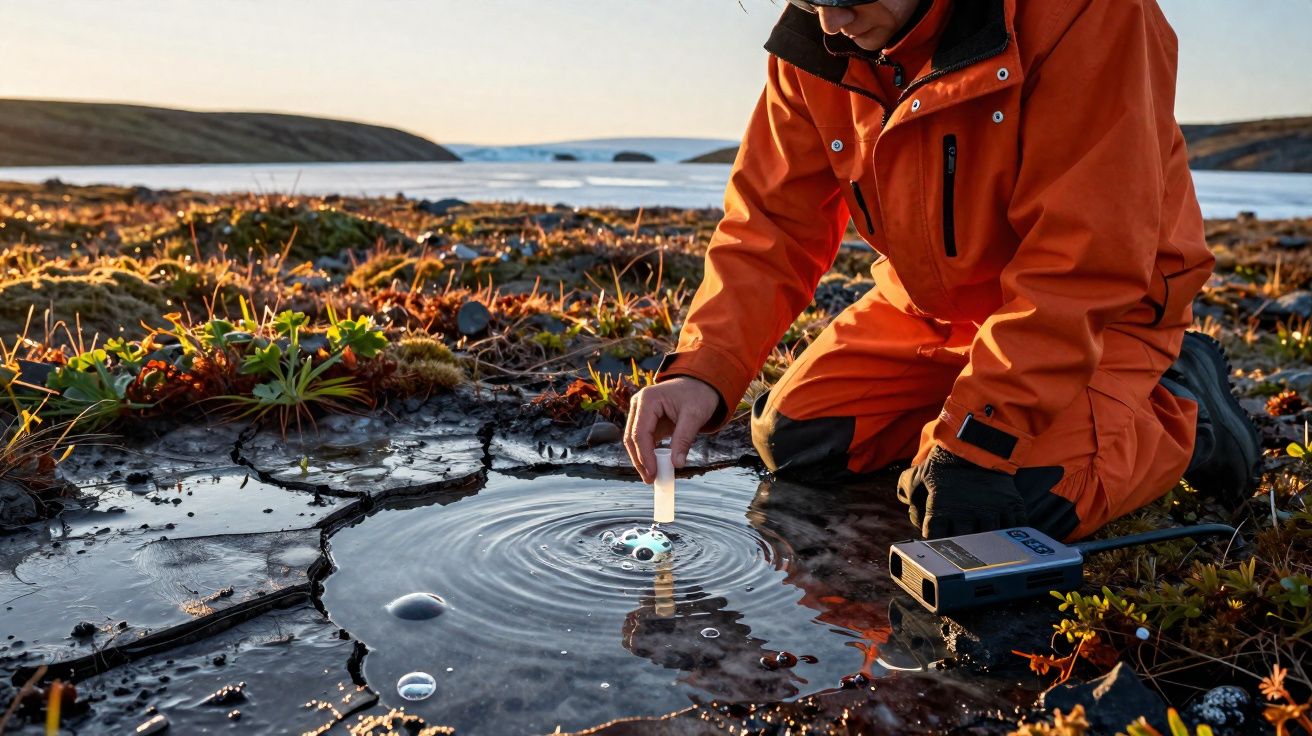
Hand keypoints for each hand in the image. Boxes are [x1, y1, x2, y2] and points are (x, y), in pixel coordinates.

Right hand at [624, 377, 720, 483]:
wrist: (699, 384)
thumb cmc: (698, 395)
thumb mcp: (694, 417)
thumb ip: (684, 439)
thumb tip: (677, 465)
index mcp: (648, 399)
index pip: (639, 433)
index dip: (644, 456)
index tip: (653, 473)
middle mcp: (638, 405)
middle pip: (631, 438)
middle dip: (640, 461)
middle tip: (651, 480)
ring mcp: (640, 413)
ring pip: (634, 441)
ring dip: (642, 460)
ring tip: (652, 477)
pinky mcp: (645, 420)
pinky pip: (643, 441)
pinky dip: (648, 454)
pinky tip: (655, 468)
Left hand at [896, 445, 1027, 538]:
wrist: (978, 441)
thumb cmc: (945, 460)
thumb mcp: (920, 473)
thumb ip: (907, 488)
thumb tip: (904, 500)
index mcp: (942, 509)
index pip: (936, 539)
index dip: (935, 542)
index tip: (937, 540)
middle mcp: (967, 513)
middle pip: (965, 545)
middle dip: (961, 547)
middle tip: (960, 547)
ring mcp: (992, 510)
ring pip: (990, 541)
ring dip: (986, 544)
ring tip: (982, 544)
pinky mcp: (1012, 505)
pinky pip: (1013, 530)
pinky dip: (1008, 535)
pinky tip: (1002, 535)